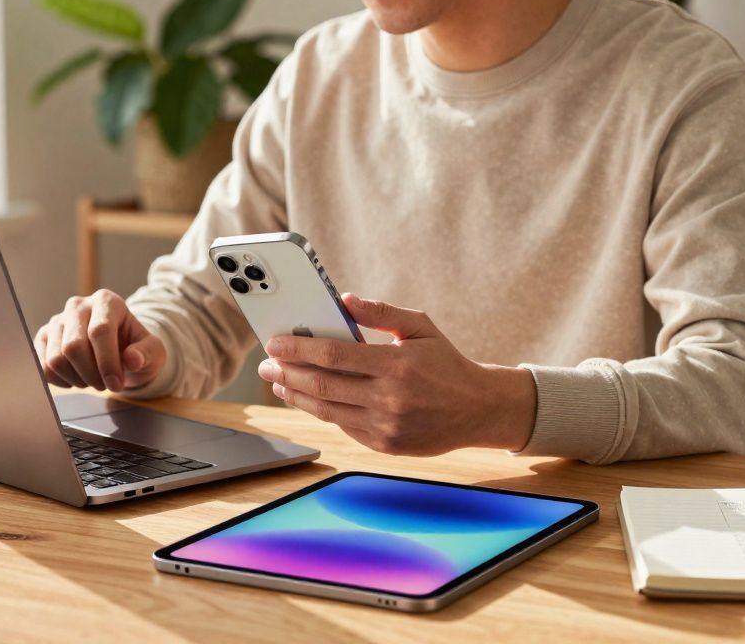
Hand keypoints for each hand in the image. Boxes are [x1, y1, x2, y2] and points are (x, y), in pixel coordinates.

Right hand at [34, 289, 165, 392]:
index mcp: (107, 301)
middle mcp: (78, 305)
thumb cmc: (136, 350)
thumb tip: (132, 360)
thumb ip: (147, 353)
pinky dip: (60, 381)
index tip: (116, 385)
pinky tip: (76, 379)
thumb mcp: (153, 352)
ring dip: (77, 379)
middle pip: (73, 346)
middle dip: (91, 374)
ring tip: (93, 380)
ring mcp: (57, 320)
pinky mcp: (43, 338)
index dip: (107, 363)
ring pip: (56, 358)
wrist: (119, 351)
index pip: (99, 331)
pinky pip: (42, 367)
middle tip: (106, 385)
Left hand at [258, 293, 536, 455]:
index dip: (299, 348)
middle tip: (266, 364)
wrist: (479, 410)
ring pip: (327, 411)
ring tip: (278, 382)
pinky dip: (320, 411)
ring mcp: (386, 426)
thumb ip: (381, 312)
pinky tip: (306, 398)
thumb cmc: (446, 363)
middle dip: (287, 373)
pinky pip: (343, 426)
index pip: (335, 355)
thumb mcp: (420, 327)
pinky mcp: (385, 445)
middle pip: (323, 385)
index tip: (274, 341)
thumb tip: (343, 300)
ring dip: (296, 395)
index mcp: (397, 364)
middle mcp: (390, 398)